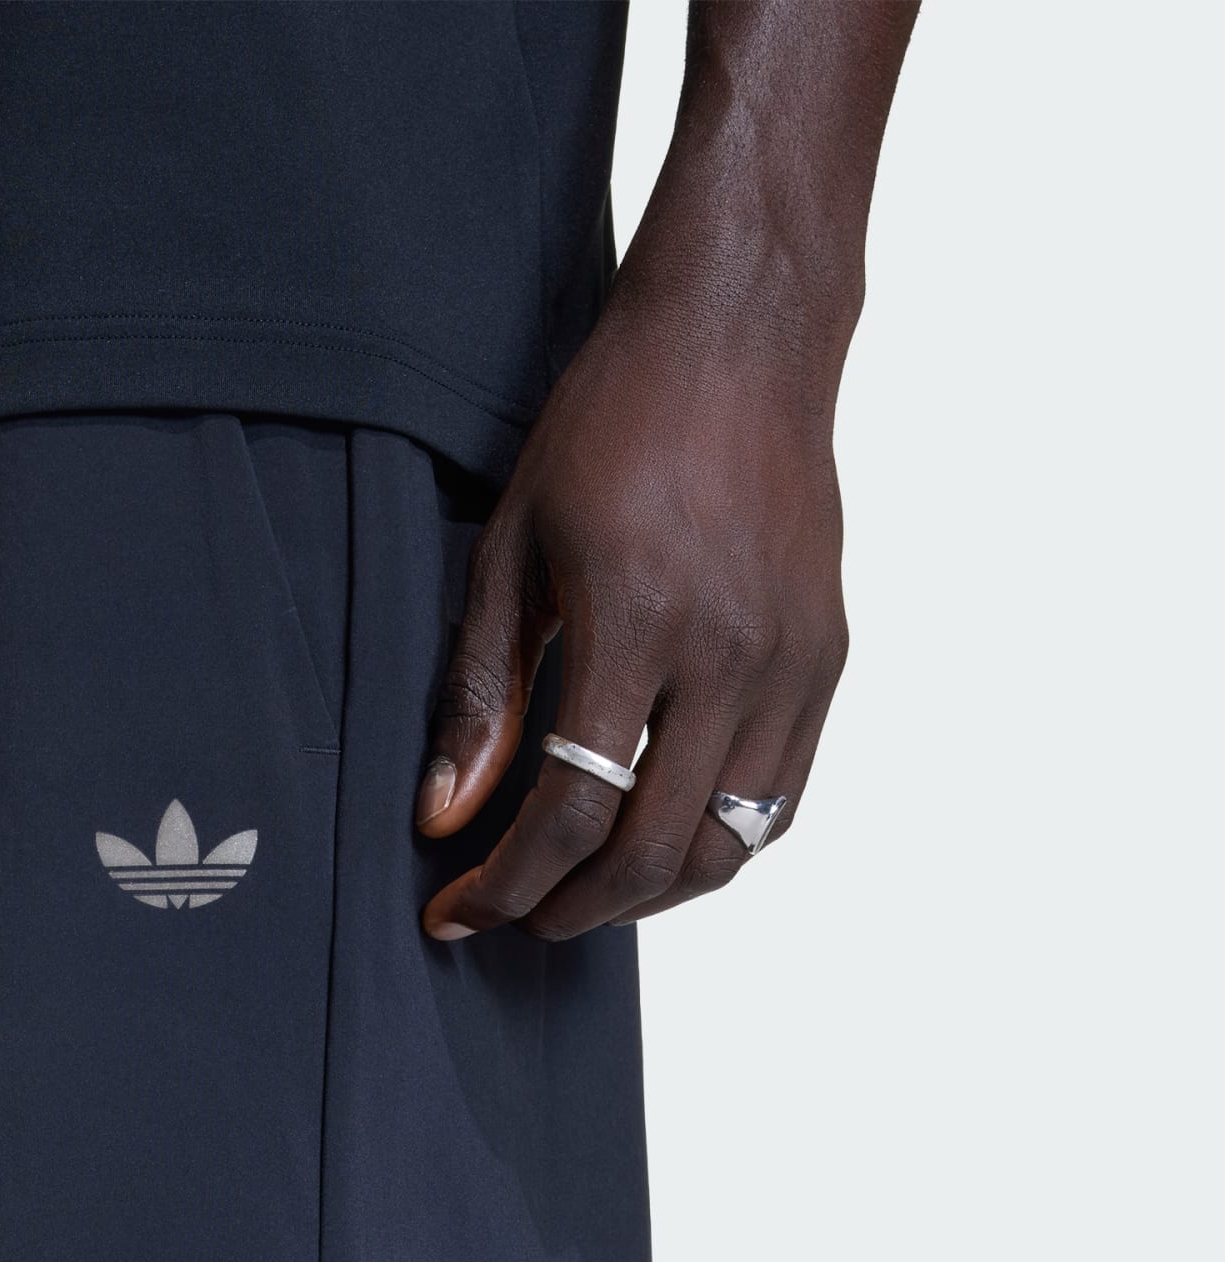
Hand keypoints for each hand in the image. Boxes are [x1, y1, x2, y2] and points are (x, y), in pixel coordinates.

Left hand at [414, 296, 849, 940]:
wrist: (740, 337)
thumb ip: (480, 694)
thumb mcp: (510, 550)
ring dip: (647, 895)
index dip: (507, 883)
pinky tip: (658, 842)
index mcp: (638, 625)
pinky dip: (714, 847)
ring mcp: (792, 663)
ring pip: (727, 847)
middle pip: (653, 852)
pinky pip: (779, 801)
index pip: (571, 812)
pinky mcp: (826, 660)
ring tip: (582, 892)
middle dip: (570, 908)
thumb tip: (446, 816)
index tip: (458, 910)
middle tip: (516, 915)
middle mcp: (730, 656)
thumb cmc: (609, 428)